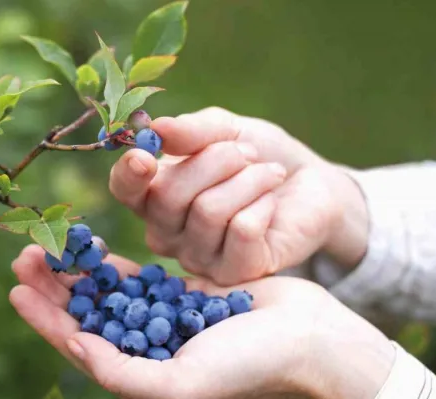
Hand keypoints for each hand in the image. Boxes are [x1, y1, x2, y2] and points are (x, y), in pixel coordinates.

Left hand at [9, 245, 393, 398]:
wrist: (305, 338)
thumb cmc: (247, 367)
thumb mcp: (182, 382)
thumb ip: (124, 373)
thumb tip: (76, 347)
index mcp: (139, 372)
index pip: (78, 344)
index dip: (44, 319)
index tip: (16, 289)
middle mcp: (144, 346)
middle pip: (85, 313)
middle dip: (53, 287)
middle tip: (24, 256)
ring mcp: (161, 317)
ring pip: (105, 291)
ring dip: (76, 269)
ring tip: (48, 245)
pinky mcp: (180, 292)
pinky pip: (137, 274)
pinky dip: (112, 261)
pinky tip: (91, 245)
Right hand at [109, 107, 368, 284]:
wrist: (310, 184)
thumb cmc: (258, 155)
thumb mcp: (225, 129)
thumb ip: (192, 131)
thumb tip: (157, 129)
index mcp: (153, 194)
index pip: (124, 190)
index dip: (129, 175)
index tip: (146, 156)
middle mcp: (167, 232)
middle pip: (168, 196)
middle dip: (215, 161)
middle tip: (247, 153)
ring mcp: (198, 258)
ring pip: (208, 212)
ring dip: (248, 180)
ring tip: (268, 174)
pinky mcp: (235, 273)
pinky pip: (241, 232)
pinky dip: (263, 204)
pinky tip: (272, 204)